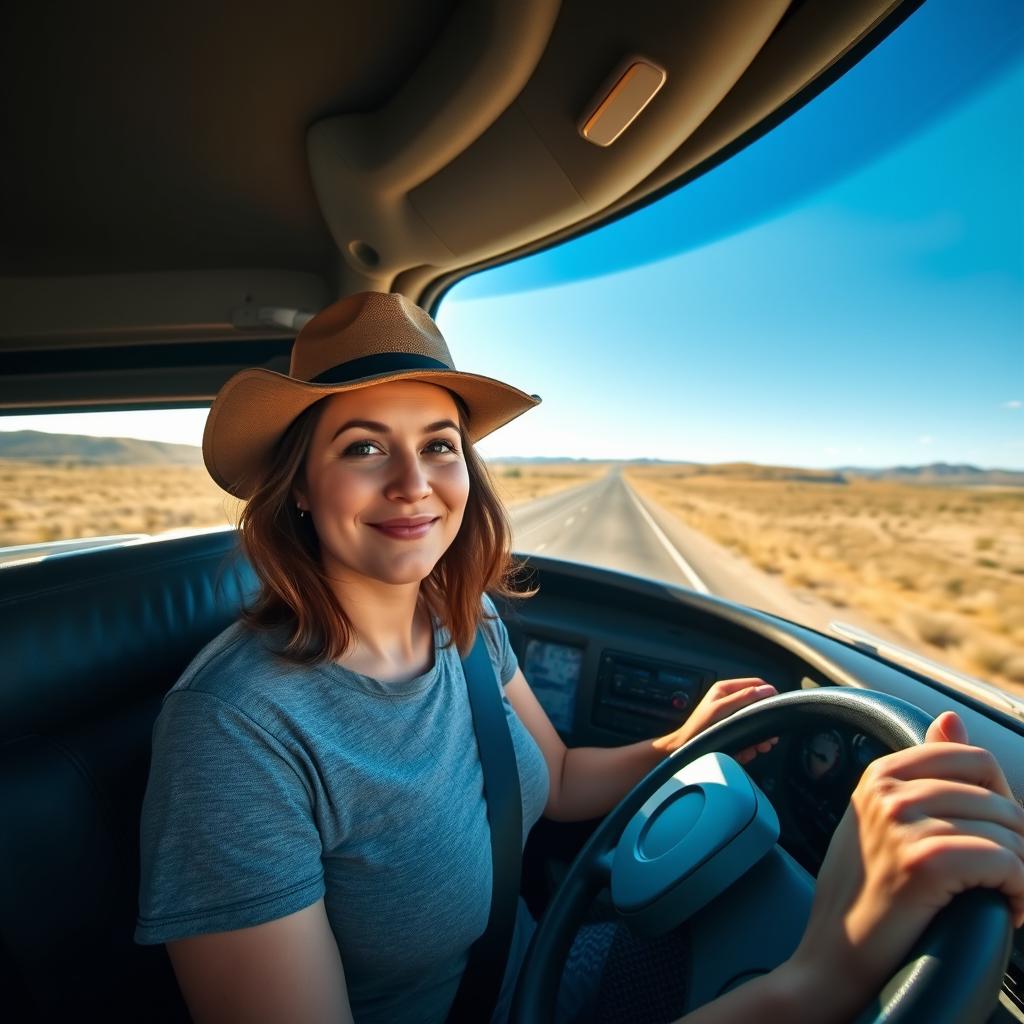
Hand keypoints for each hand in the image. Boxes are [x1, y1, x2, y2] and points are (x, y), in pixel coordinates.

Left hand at [652, 677, 779, 763]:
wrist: (684, 750)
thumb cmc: (698, 729)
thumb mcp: (721, 710)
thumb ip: (743, 698)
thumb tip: (767, 689)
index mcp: (726, 689)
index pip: (756, 684)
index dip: (768, 694)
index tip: (777, 709)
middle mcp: (729, 701)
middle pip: (758, 706)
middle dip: (764, 723)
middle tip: (769, 738)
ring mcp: (731, 716)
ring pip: (755, 724)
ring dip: (759, 738)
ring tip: (758, 748)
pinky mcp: (731, 731)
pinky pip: (748, 736)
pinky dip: (749, 746)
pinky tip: (745, 753)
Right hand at [783, 711, 1023, 1015]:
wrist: (832, 960)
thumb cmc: (862, 899)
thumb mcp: (883, 823)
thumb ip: (921, 774)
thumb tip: (952, 718)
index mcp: (880, 774)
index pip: (971, 758)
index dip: (998, 802)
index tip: (992, 840)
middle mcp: (889, 790)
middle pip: (997, 798)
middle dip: (1016, 844)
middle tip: (1003, 883)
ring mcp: (903, 822)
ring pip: (1009, 833)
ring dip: (1020, 875)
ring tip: (1000, 899)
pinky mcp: (925, 861)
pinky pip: (1008, 863)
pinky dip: (1020, 894)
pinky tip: (1005, 912)